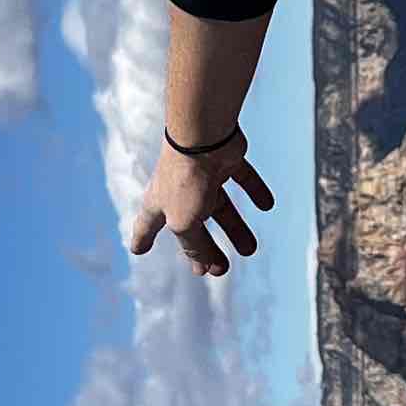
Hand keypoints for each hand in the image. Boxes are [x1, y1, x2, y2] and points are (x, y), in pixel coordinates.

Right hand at [127, 132, 275, 276]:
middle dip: (205, 250)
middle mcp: (179, 190)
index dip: (142, 239)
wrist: (204, 135)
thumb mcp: (185, 223)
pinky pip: (242, 178)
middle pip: (194, 226)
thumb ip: (195, 246)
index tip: (137, 250)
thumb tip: (205, 265)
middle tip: (218, 270)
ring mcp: (203, 175)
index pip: (146, 226)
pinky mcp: (225, 160)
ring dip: (236, 229)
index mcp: (159, 204)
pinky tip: (268, 205)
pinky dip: (255, 191)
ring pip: (222, 207)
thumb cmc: (186, 181)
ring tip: (251, 250)